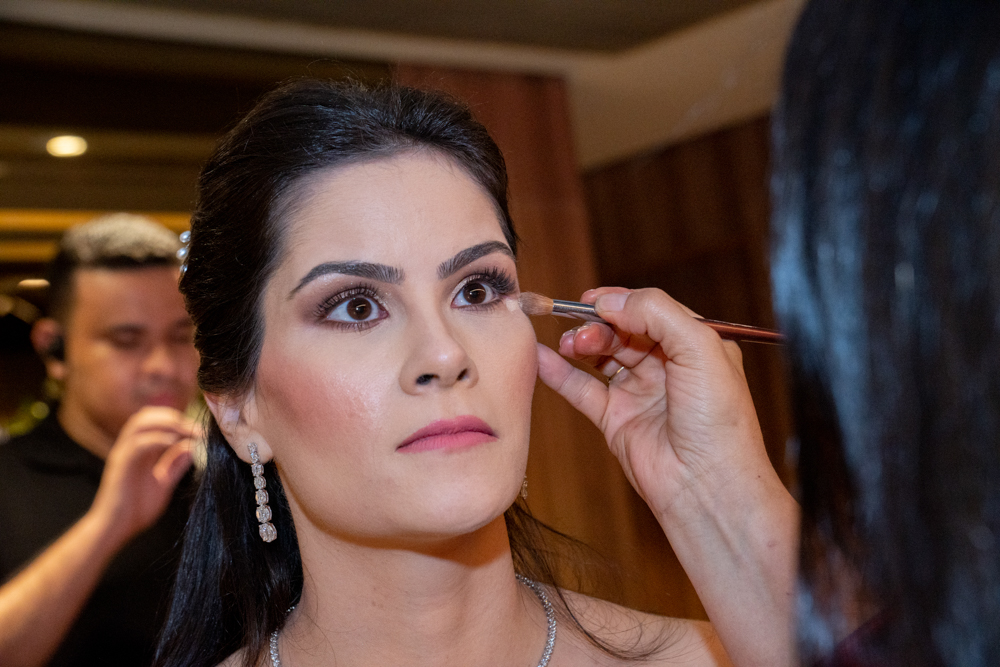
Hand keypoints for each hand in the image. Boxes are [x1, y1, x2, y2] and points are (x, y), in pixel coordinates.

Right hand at [90, 406, 196, 545]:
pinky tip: (174, 442)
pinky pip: (137, 443)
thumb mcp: (163, 483)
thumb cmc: (136, 509)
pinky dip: (156, 438)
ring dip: (165, 422)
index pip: (155, 422)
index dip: (178, 421)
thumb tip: (192, 447)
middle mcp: (129, 448)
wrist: (116, 529)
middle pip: (146, 415)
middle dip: (172, 416)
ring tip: (186, 431)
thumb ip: (175, 465)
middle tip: (194, 428)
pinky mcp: (120, 465)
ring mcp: (123, 454)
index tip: (200, 430)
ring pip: (139, 423)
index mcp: (139, 451)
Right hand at [535, 287, 773, 517]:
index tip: (594, 299)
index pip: (651, 310)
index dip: (622, 301)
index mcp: (695, 344)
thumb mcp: (700, 347)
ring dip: (581, 342)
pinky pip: (581, 388)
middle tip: (581, 328)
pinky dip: (559, 371)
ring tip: (568, 344)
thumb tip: (611, 300)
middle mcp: (668, 365)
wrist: (706, 485)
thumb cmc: (718, 420)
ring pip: (601, 355)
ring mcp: (640, 392)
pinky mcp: (616, 419)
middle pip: (622, 329)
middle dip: (598, 323)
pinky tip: (541, 357)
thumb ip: (656, 313)